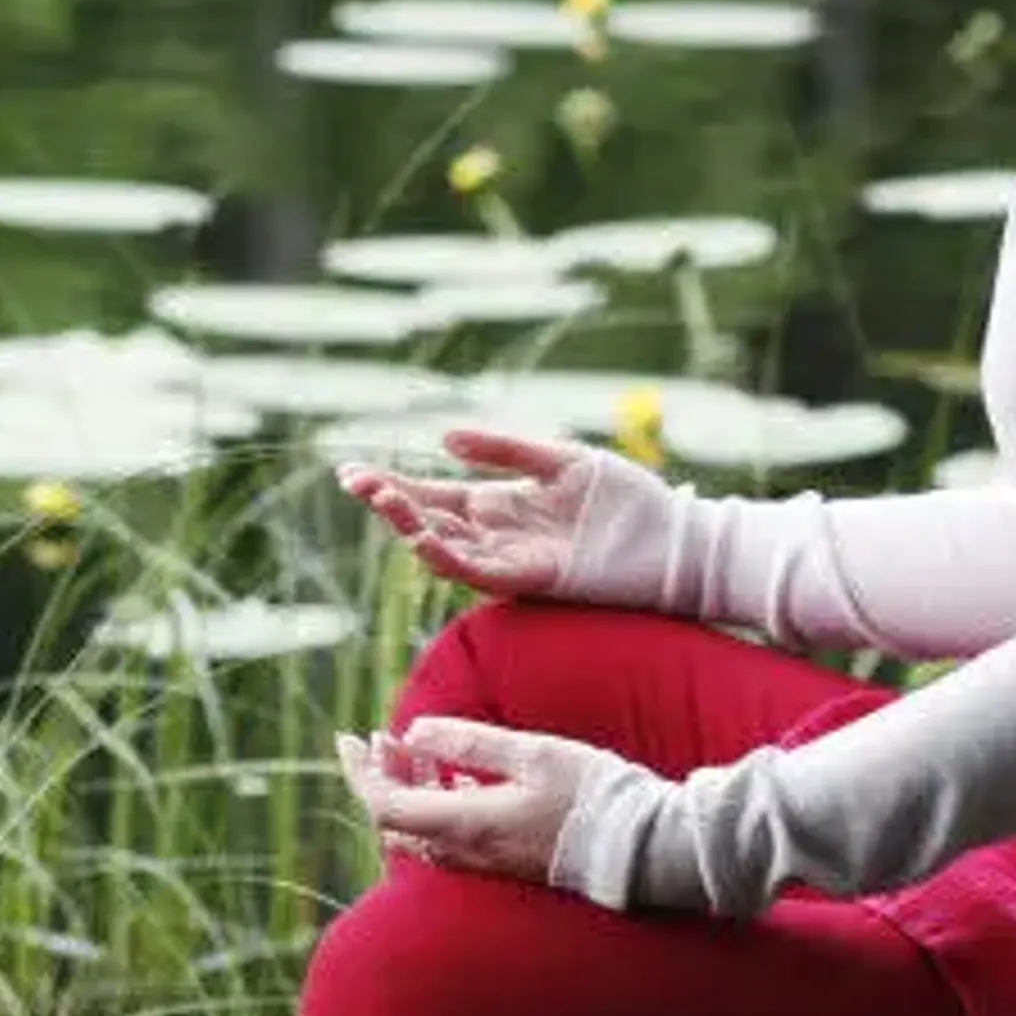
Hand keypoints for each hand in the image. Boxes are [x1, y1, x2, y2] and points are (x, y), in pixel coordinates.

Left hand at [335, 715, 616, 885]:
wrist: (638, 847)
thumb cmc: (589, 793)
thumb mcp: (532, 753)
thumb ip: (471, 742)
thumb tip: (415, 731)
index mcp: (466, 824)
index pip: (385, 805)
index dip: (360, 771)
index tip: (349, 738)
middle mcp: (466, 853)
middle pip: (397, 822)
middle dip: (382, 776)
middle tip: (382, 737)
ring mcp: (485, 863)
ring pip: (422, 831)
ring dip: (409, 789)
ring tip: (415, 749)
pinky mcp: (504, 864)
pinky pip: (450, 838)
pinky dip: (437, 805)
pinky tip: (455, 780)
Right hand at [336, 430, 600, 598]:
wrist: (667, 535)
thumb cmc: (619, 496)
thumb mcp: (556, 459)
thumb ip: (503, 449)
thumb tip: (443, 438)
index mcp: (494, 503)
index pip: (429, 495)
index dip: (389, 486)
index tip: (348, 474)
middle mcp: (493, 534)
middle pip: (427, 520)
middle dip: (390, 503)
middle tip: (356, 482)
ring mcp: (509, 557)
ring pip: (446, 547)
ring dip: (412, 527)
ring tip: (386, 501)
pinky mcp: (531, 577)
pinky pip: (480, 572)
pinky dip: (450, 558)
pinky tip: (425, 540)